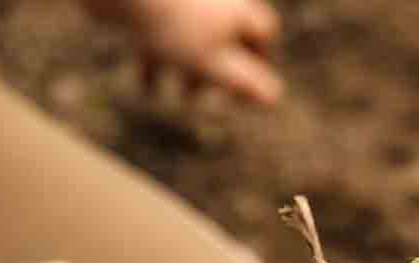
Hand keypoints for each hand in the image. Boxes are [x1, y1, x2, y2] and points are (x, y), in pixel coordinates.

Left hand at [85, 0, 282, 104]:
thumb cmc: (170, 26)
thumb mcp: (212, 63)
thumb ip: (244, 82)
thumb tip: (274, 98)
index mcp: (236, 9)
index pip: (263, 32)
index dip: (262, 61)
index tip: (248, 87)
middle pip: (225, 36)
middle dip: (214, 71)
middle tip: (203, 97)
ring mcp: (181, 0)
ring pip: (189, 38)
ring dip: (182, 70)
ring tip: (168, 97)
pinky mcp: (151, 2)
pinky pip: (160, 32)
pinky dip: (157, 58)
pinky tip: (144, 85)